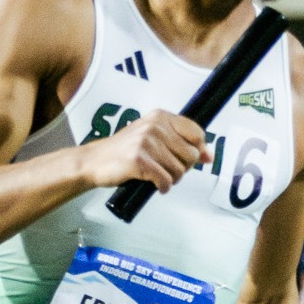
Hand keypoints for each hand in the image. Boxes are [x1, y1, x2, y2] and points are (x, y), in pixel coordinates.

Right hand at [80, 109, 210, 192]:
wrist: (94, 161)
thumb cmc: (124, 151)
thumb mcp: (154, 139)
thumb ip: (181, 144)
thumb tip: (208, 156)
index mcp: (160, 117)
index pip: (197, 133)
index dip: (197, 150)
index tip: (186, 158)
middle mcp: (155, 126)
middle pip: (191, 155)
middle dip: (182, 168)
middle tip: (167, 169)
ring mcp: (146, 142)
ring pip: (179, 171)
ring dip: (171, 179)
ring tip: (158, 176)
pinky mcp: (139, 160)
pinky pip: (166, 180)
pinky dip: (163, 187)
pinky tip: (154, 184)